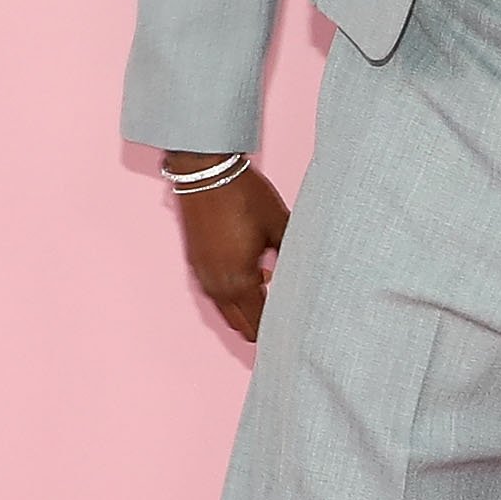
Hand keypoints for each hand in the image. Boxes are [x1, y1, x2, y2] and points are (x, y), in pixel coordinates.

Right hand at [164, 156, 289, 342]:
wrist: (206, 171)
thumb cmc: (244, 196)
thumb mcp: (280, 225)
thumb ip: (293, 256)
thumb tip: (305, 275)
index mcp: (239, 283)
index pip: (259, 325)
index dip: (279, 328)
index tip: (295, 326)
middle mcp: (216, 287)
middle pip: (241, 326)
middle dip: (262, 323)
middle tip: (286, 309)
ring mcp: (202, 276)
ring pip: (227, 311)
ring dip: (246, 307)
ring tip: (270, 285)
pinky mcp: (195, 263)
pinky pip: (216, 293)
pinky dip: (233, 293)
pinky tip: (252, 270)